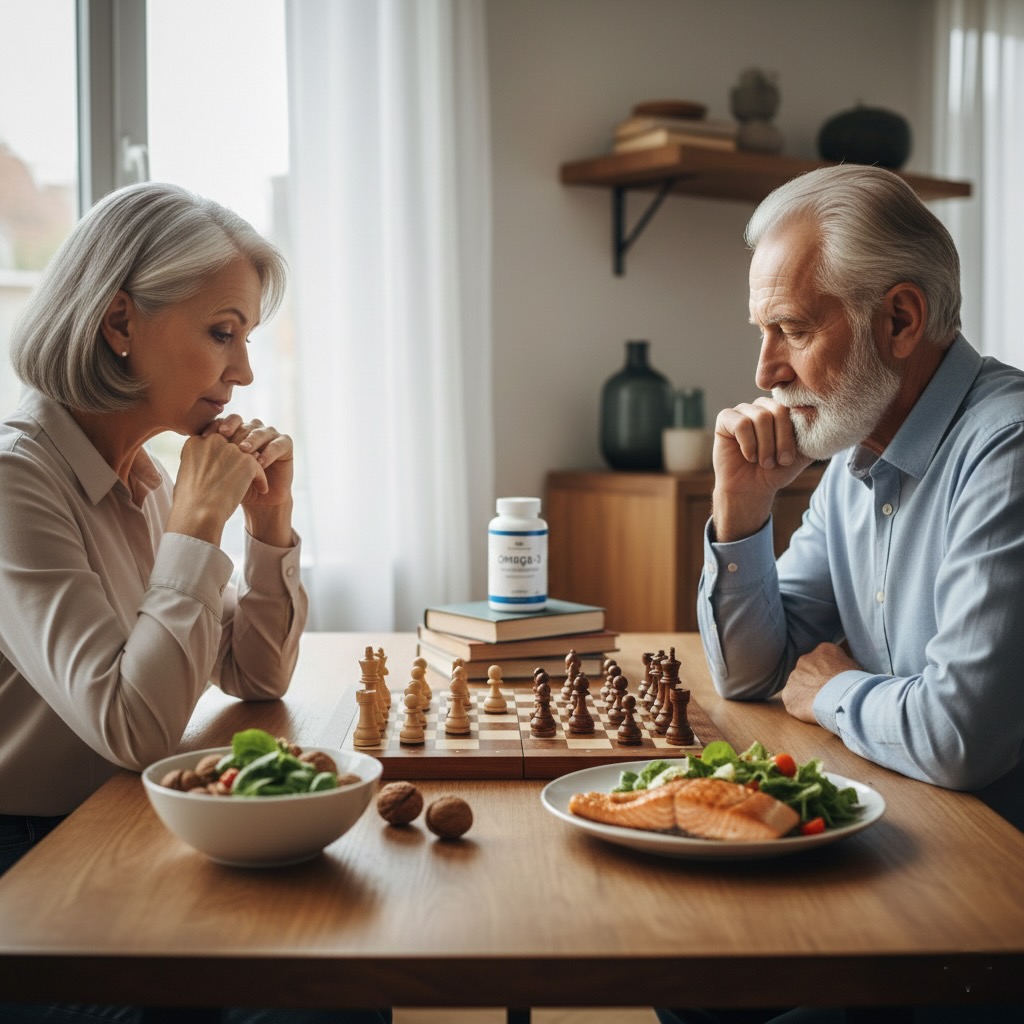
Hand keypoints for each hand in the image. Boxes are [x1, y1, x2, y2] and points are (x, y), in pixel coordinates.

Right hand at [167, 428, 267, 545]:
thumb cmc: (190, 502)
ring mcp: (230, 449)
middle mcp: (212, 440)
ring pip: (248, 454)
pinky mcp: (247, 460)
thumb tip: (215, 463)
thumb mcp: (188, 474)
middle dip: (239, 459)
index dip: (222, 457)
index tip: (224, 473)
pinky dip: (261, 479)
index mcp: (195, 442)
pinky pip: (259, 467)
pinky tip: (262, 489)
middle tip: (243, 476)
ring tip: (254, 481)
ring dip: (252, 467)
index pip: (215, 443)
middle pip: (232, 445)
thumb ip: (200, 462)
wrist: (199, 514)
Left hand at [202, 415, 293, 509]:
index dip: (215, 426)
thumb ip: (210, 455)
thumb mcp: (219, 470)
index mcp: (235, 431)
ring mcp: (270, 435)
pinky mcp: (285, 445)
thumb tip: (189, 441)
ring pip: (260, 431)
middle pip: (242, 423)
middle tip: (223, 437)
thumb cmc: (235, 487)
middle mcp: (252, 430)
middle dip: (232, 430)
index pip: (224, 421)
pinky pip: (278, 443)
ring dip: (251, 440)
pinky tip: (260, 463)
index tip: (205, 437)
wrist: (258, 503)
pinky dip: (269, 452)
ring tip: (243, 451)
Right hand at [711, 397, 813, 540]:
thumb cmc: (776, 471)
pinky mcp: (725, 419)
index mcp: (781, 410)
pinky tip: (748, 456)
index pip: (792, 408)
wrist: (752, 489)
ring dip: (764, 446)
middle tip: (778, 462)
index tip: (788, 459)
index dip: (790, 435)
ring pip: (759, 418)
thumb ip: (814, 435)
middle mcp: (762, 406)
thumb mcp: (802, 453)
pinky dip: (748, 444)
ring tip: (763, 462)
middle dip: (780, 441)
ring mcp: (742, 410)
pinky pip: (741, 424)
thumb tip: (835, 421)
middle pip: (776, 411)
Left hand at [782, 642, 858, 722]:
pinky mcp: (788, 694)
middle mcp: (805, 659)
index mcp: (824, 650)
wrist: (843, 697)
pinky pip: (793, 700)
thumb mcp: (856, 668)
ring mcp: (794, 676)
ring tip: (822, 706)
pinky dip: (801, 707)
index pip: (824, 660)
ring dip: (808, 695)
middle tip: (828, 696)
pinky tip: (813, 712)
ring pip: (799, 686)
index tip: (837, 684)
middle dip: (816, 682)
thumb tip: (844, 674)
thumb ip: (844, 667)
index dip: (831, 673)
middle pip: (809, 671)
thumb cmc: (855, 684)